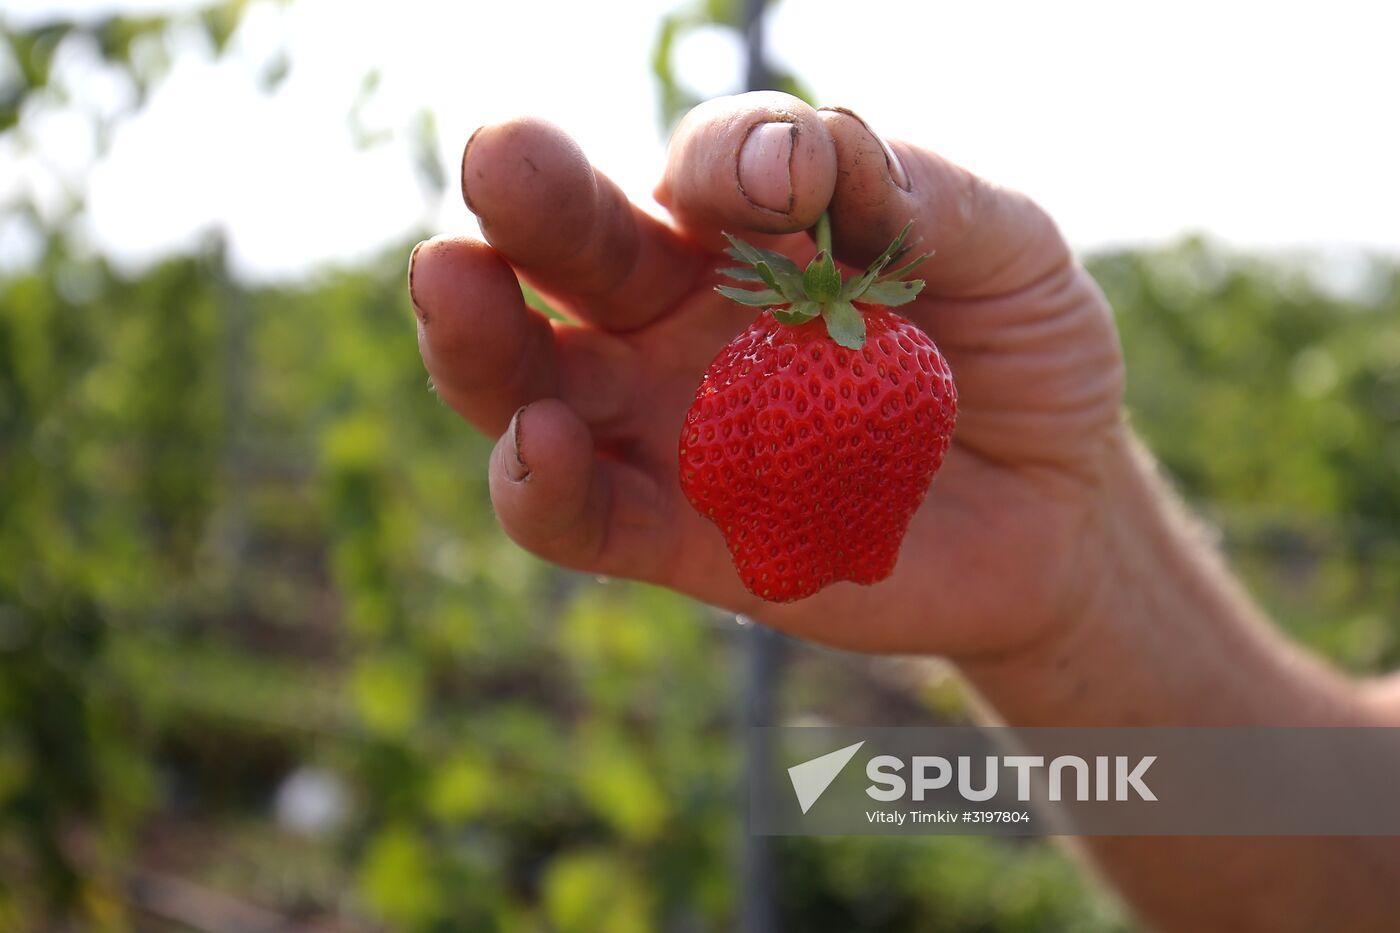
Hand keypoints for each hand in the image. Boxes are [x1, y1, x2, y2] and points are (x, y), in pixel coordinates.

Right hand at [408, 92, 1122, 657]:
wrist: (1056, 509)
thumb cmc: (1021, 354)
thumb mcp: (1008, 249)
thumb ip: (917, 192)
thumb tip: (801, 152)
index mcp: (757, 226)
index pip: (708, 165)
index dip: (730, 160)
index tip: (786, 182)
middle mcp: (684, 312)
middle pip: (577, 252)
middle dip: (529, 200)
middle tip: (502, 157)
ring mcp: (666, 424)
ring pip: (532, 378)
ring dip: (482, 337)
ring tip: (453, 285)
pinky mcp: (677, 535)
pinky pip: (579, 515)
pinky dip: (537, 487)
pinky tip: (537, 450)